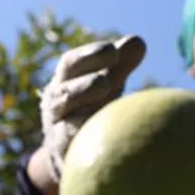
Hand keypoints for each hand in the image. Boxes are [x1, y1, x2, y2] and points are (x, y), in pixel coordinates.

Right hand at [39, 34, 146, 183]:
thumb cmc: (91, 106)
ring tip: (103, 99)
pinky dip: (81, 138)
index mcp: (67, 80)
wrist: (70, 149)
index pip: (72, 64)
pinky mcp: (61, 153)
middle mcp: (57, 102)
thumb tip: (139, 41)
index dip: (90, 56)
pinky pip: (69, 146)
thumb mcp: (105, 84)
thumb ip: (120, 65)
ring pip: (63, 120)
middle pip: (64, 90)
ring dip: (82, 110)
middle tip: (107, 80)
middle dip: (84, 84)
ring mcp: (56, 128)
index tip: (113, 51)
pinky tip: (100, 135)